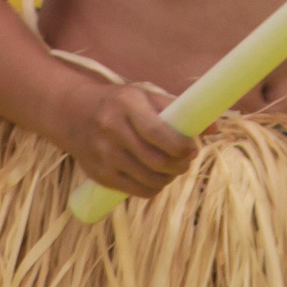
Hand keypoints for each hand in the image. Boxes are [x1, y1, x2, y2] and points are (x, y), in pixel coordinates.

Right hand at [61, 81, 196, 197]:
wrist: (71, 114)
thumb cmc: (118, 103)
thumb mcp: (144, 95)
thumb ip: (178, 109)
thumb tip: (215, 127)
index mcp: (126, 105)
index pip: (158, 133)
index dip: (181, 146)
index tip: (193, 149)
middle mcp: (112, 130)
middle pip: (156, 160)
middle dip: (180, 165)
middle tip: (187, 160)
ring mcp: (103, 155)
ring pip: (148, 179)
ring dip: (169, 178)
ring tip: (174, 168)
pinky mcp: (99, 175)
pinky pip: (136, 191)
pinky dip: (154, 188)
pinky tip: (158, 178)